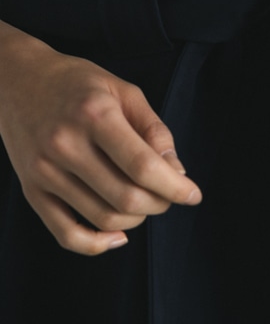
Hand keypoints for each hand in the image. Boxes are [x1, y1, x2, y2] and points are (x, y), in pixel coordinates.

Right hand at [0, 30, 202, 255]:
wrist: (18, 82)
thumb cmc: (78, 83)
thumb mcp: (122, 90)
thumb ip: (153, 128)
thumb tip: (176, 170)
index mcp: (95, 114)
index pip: (141, 164)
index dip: (174, 186)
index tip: (193, 194)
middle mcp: (67, 145)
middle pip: (124, 196)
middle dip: (159, 203)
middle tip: (170, 195)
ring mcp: (46, 171)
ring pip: (101, 217)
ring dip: (135, 220)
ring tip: (146, 203)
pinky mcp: (32, 191)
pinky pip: (66, 234)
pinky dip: (96, 244)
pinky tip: (118, 235)